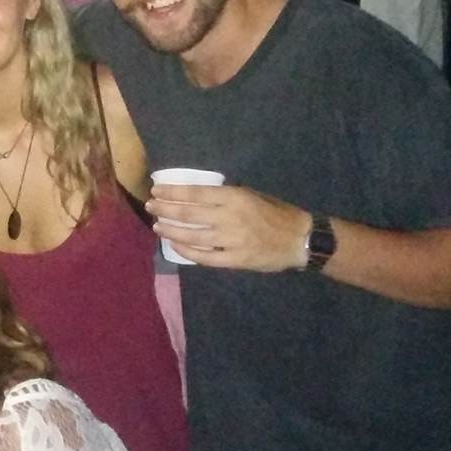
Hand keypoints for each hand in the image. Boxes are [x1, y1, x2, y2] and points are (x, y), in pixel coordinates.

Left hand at [147, 182, 309, 270]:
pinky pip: (205, 257)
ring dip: (171, 230)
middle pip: (189, 214)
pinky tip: (175, 244)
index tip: (156, 191)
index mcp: (235, 197)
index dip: (173, 192)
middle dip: (165, 209)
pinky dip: (187, 251)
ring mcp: (232, 240)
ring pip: (192, 236)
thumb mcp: (252, 195)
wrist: (300, 239)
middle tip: (151, 207)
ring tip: (157, 226)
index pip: (196, 193)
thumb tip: (195, 196)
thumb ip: (225, 197)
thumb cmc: (275, 213)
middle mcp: (231, 217)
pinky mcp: (235, 259)